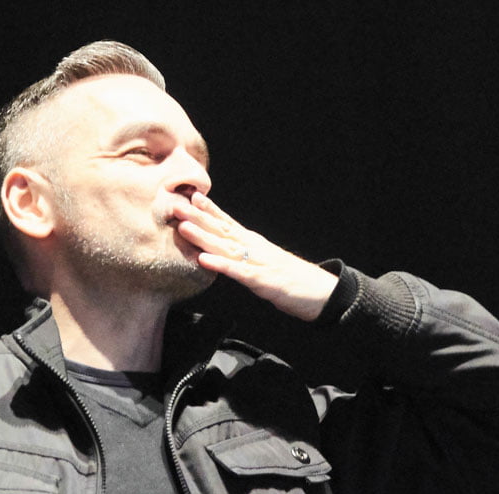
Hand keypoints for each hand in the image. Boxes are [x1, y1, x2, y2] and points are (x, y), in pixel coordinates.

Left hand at [174, 192, 337, 321]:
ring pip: (226, 247)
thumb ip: (246, 256)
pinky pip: (238, 272)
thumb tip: (228, 251)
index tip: (191, 196)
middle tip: (176, 205)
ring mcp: (258, 263)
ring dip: (204, 237)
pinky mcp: (263, 281)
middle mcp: (254, 248)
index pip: (229, 223)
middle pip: (222, 231)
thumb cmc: (293, 280)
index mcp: (254, 244)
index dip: (210, 210)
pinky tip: (204, 260)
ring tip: (183, 227)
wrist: (323, 292)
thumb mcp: (264, 264)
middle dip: (198, 218)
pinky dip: (221, 265)